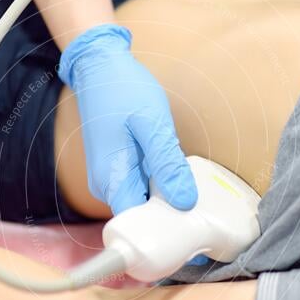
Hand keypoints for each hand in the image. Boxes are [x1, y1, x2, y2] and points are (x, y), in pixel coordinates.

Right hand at [58, 24, 196, 214]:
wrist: (99, 66)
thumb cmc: (123, 90)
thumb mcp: (153, 124)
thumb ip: (168, 165)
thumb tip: (185, 202)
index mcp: (112, 179)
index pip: (138, 227)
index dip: (164, 232)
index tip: (191, 231)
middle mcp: (105, 186)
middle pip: (140, 218)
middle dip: (169, 218)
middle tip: (201, 212)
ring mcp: (108, 178)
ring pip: (141, 202)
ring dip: (165, 200)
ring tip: (192, 192)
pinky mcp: (115, 170)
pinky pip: (138, 188)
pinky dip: (158, 186)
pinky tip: (174, 175)